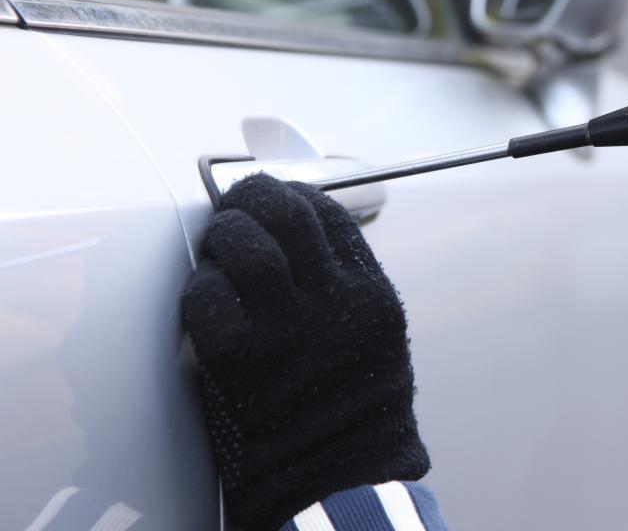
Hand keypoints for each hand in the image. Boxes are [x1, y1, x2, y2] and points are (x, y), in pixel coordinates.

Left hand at [182, 174, 428, 530]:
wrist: (342, 484)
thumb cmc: (357, 416)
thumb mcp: (378, 340)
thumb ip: (348, 289)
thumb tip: (303, 246)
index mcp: (372, 297)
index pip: (331, 215)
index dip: (295, 195)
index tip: (275, 196)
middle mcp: (336, 303)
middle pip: (290, 213)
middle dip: (254, 198)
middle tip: (236, 205)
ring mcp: (289, 329)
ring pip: (247, 244)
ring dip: (224, 236)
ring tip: (216, 246)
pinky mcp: (241, 361)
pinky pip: (207, 297)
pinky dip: (199, 289)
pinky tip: (204, 298)